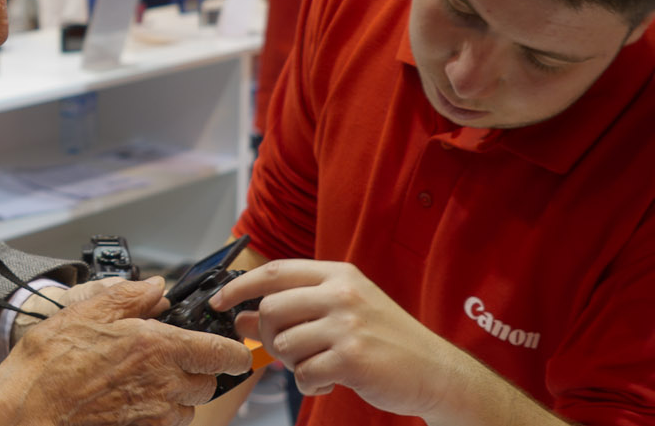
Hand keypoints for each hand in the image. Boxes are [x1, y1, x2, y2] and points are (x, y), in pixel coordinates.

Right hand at [0, 276, 252, 425]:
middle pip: (207, 383)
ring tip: (144, 380)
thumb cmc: (51, 362)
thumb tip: (156, 288)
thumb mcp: (88, 311)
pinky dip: (157, 414)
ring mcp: (154, 415)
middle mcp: (165, 384)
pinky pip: (165, 425)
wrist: (27, 408)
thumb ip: (130, 297)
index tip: (231, 348)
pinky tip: (129, 398)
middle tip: (168, 357)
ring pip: (187, 408)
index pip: (224, 354)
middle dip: (196, 371)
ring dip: (176, 395)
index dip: (233, 351)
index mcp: (159, 347)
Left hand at [210, 260, 462, 418]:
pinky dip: (310, 384)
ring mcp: (347, 324)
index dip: (239, 287)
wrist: (435, 371)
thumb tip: (244, 316)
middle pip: (272, 308)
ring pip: (284, 344)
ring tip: (319, 365)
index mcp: (339, 275)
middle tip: (288, 350)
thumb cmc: (387, 341)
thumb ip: (297, 308)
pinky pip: (303, 373)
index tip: (219, 302)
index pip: (275, 271)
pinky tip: (330, 382)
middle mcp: (342, 293)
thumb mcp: (344, 311)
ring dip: (293, 363)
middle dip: (270, 335)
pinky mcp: (351, 357)